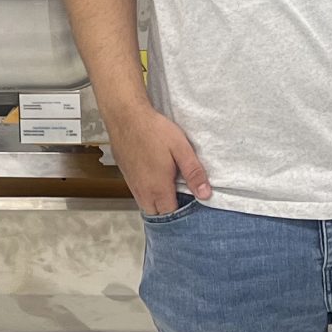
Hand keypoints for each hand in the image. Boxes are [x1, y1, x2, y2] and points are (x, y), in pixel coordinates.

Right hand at [106, 101, 210, 215]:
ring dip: (157, 203)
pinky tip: (157, 180)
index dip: (181, 214)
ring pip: (145, 204)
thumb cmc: (154, 130)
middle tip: (183, 199)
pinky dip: (148, 194)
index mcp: (158, 188)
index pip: (170, 215)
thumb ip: (193, 173)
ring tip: (172, 191)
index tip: (192, 205)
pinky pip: (138, 193)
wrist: (125, 116)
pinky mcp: (126, 175)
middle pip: (156, 214)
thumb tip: (205, 195)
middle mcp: (142, 191)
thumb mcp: (181, 149)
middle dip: (169, 212)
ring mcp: (132, 184)